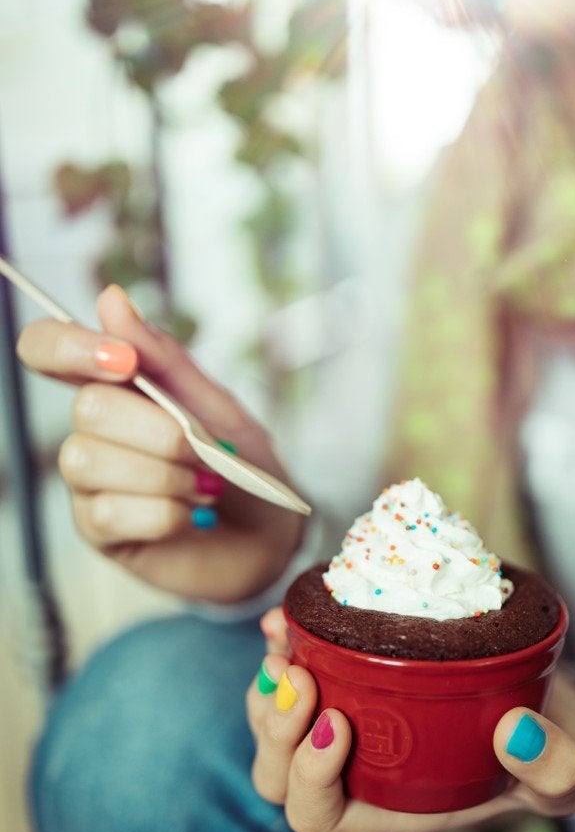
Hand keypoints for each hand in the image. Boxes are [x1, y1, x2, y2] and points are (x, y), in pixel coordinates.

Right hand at [17, 285, 303, 601]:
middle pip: (86, 409)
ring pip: (90, 461)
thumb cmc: (241, 464)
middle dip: (159, 431)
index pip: (47, 348)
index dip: (68, 346)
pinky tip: (192, 517)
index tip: (125, 361)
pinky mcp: (98, 531)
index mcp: (114, 387)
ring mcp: (88, 483)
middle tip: (204, 451)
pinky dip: (165, 514)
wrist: (270, 534)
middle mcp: (90, 430)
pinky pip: (110, 513)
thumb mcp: (215, 404)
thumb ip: (164, 358)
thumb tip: (109, 298)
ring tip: (205, 487)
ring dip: (164, 475)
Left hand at [248, 611, 574, 831]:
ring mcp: (345, 731)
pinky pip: (291, 677)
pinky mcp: (347, 685)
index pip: (319, 815)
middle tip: (298, 676)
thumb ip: (555, 768)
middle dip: (275, 727)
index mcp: (389, 807)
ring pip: (270, 727)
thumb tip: (516, 732)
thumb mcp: (564, 772)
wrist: (543, 721)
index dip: (310, 775)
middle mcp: (355, 776)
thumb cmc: (541, 758)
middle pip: (277, 773)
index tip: (338, 722)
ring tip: (286, 646)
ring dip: (268, 689)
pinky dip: (283, 648)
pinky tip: (288, 619)